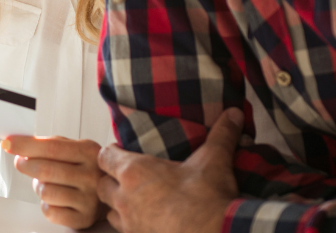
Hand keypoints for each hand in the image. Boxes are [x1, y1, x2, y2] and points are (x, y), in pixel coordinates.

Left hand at [1, 136, 104, 228]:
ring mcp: (89, 199)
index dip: (26, 145)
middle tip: (21, 162)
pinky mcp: (83, 218)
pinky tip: (55, 198)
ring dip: (38, 186)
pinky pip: (50, 211)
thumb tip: (16, 142)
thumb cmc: (84, 167)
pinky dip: (45, 204)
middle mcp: (92, 176)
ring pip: (45, 192)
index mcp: (89, 152)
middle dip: (26, 165)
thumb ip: (48, 143)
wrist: (108, 193)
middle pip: (45, 170)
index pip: (51, 147)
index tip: (9, 143)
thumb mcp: (74, 148)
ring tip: (47, 182)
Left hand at [96, 108, 243, 232]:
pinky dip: (132, 228)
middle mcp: (124, 197)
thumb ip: (221, 134)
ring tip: (137, 203)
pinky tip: (148, 225)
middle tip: (129, 179)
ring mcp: (129, 223)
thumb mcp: (214, 160)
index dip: (111, 153)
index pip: (104, 156)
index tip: (121, 152)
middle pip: (102, 186)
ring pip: (110, 213)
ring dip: (119, 207)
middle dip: (111, 181)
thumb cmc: (206, 198)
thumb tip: (233, 114)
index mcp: (135, 171)